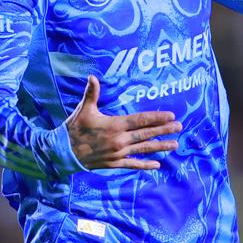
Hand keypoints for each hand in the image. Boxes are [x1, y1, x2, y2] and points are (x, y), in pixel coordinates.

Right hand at [65, 75, 181, 170]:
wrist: (63, 153)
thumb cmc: (74, 128)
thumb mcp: (83, 109)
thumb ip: (91, 93)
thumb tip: (92, 77)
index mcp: (115, 125)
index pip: (141, 120)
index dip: (156, 118)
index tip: (170, 116)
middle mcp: (120, 140)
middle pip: (146, 134)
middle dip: (164, 130)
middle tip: (179, 127)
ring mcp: (118, 153)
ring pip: (144, 149)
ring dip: (160, 146)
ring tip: (175, 144)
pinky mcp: (114, 163)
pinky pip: (133, 164)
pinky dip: (145, 165)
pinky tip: (157, 165)